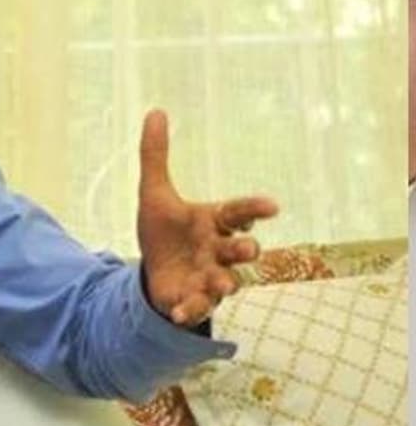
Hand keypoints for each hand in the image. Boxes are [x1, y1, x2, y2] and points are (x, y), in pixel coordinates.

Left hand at [136, 109, 278, 326]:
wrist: (153, 272)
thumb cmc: (164, 231)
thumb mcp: (154, 193)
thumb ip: (155, 155)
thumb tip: (155, 111)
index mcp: (214, 222)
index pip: (239, 211)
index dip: (255, 209)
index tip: (272, 206)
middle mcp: (218, 251)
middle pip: (240, 249)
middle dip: (245, 248)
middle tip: (248, 246)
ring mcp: (209, 278)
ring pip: (227, 282)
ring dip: (227, 282)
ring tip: (223, 284)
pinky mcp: (193, 300)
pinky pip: (196, 308)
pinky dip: (189, 311)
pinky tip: (178, 313)